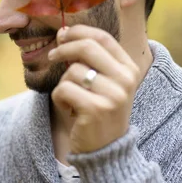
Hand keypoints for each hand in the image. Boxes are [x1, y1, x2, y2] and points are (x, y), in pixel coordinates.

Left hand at [48, 25, 141, 153]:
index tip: (62, 35)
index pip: (103, 37)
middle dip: (63, 48)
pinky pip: (64, 89)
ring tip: (71, 98)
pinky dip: (59, 98)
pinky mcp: (96, 109)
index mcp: (129, 68)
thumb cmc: (100, 111)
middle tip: (52, 56)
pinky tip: (69, 109)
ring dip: (63, 83)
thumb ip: (90, 59)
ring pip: (72, 71)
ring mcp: (113, 95)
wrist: (106, 150)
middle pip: (87, 47)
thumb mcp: (104, 83)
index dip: (78, 32)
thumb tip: (63, 33)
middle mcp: (126, 79)